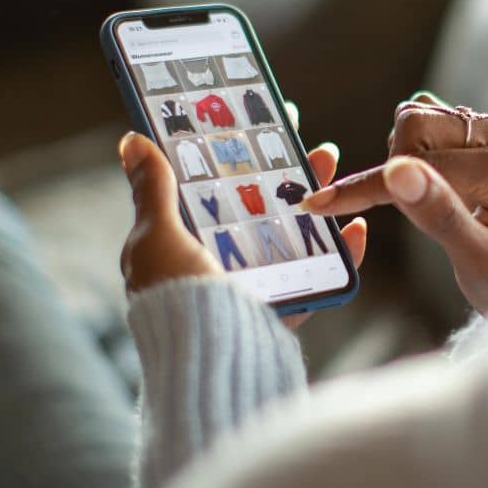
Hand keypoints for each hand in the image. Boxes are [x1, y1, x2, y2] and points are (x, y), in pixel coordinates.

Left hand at [119, 101, 366, 330]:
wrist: (209, 365)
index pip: (210, 186)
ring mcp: (253, 287)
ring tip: (331, 163)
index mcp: (181, 244)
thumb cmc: (175, 299)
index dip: (234, 152)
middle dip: (285, 170)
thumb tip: (132, 140)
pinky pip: (319, 277)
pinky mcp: (284, 310)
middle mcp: (216, 264)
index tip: (259, 122)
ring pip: (291, 232)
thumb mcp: (157, 238)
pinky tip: (356, 228)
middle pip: (258, 205)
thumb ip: (154, 191)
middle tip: (307, 140)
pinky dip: (341, 254)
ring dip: (315, 196)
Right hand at [301, 92, 487, 311]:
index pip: (424, 165)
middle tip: (412, 213)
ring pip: (415, 118)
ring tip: (427, 204)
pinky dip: (408, 155)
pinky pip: (422, 122)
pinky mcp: (481, 129)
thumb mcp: (476, 261)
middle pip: (416, 124)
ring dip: (402, 160)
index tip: (320, 204)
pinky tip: (427, 187)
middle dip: (395, 170)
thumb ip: (439, 216)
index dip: (370, 188)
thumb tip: (397, 172)